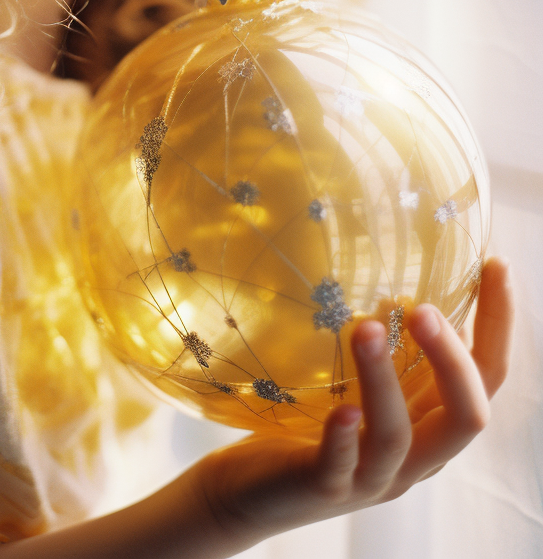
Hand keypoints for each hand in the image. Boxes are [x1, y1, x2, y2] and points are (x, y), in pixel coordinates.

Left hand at [196, 257, 514, 549]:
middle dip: (453, 361)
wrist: (258, 491)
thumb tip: (398, 293)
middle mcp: (415, 456)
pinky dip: (345, 438)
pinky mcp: (325, 488)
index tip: (495, 264)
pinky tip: (342, 409)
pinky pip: (342, 466)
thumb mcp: (362, 385)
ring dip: (384, 379)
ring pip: (398, 436)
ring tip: (368, 329)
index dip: (497, 324)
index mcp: (430, 424)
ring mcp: (371, 477)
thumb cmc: (315, 425)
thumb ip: (389, 354)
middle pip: (466, 416)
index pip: (485, 376)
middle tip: (425, 310)